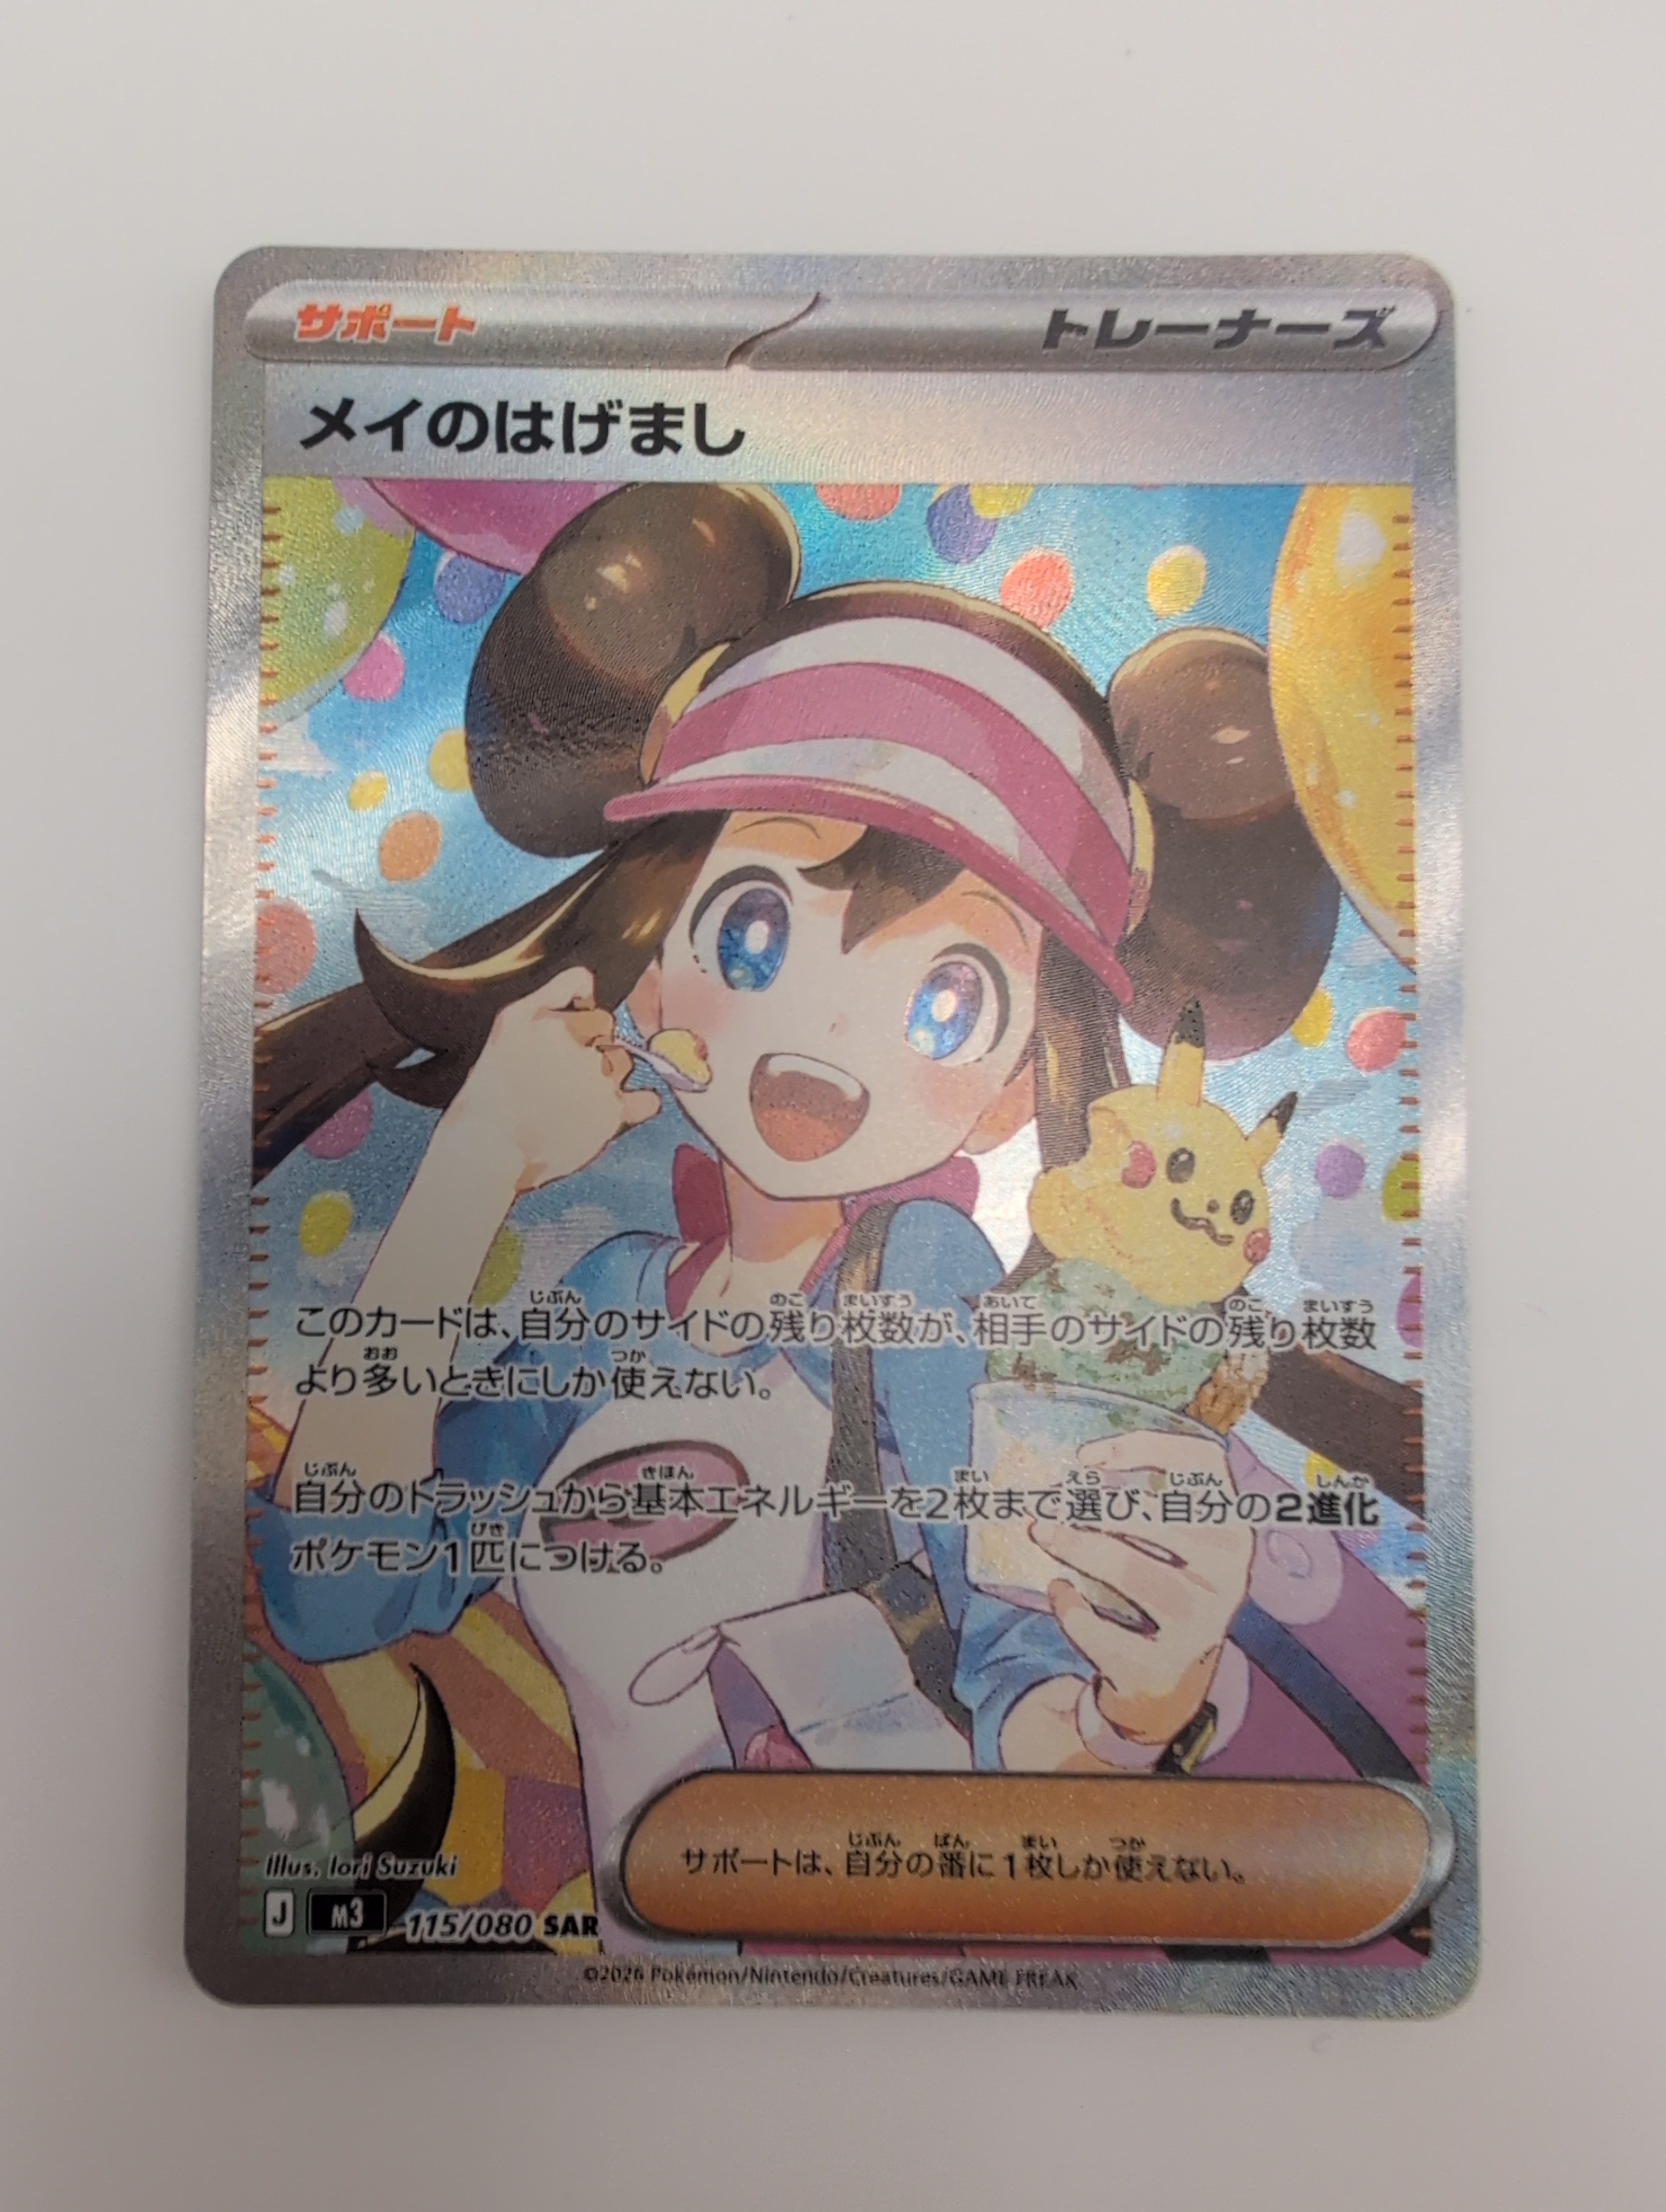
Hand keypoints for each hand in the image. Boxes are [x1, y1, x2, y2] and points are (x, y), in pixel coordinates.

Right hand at [444, 967, 658, 1192]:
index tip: (559, 1044)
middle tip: (562, 1078)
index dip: (576, 1021)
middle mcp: (580, 1044)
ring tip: (575, 1099)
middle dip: (591, 1047)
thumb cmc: (490, 1091)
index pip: (589, 1000)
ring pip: (623, 1061)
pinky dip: (638, 1103)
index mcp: (552, 1019)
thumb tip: (589, 982)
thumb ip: (551, 993)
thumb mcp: (509, 1024)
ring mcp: (600, 1077)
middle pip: (608, 1031)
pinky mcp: (613, 1113)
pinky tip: (611, 1110)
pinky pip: (647, 1100)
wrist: (489, 1148)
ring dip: (608, 1074)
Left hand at [1034, 1428, 1251, 1749]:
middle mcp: (1227, 1574)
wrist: (1168, 1679)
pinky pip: (1106, 1632)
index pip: (1202, 1464)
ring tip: (1043, 1533)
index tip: (1085, 1457)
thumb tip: (1075, 1470)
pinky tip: (1059, 1589)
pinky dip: (1072, 1609)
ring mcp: (1199, 1624)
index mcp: (1231, 1528)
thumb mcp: (1167, 1540)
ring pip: (1135, 1572)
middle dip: (1095, 1505)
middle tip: (1049, 1503)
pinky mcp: (1162, 1667)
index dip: (1145, 1447)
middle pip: (1160, 1518)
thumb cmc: (1161, 1585)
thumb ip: (1135, 1498)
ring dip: (1080, 1547)